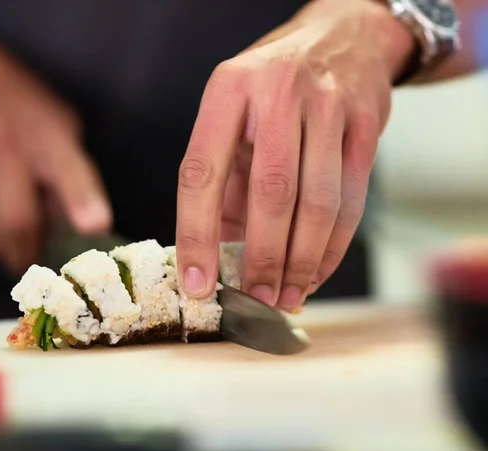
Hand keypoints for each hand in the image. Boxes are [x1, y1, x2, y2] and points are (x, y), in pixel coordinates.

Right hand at [0, 42, 111, 274]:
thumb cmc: (31, 118)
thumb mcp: (64, 133)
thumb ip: (75, 178)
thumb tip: (83, 232)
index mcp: (50, 138)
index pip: (68, 171)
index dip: (82, 200)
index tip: (95, 226)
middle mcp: (9, 148)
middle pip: (18, 221)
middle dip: (32, 256)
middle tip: (41, 266)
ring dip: (7, 255)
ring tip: (18, 241)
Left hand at [176, 0, 413, 310]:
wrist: (344, 38)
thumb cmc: (274, 92)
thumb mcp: (233, 119)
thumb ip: (224, 182)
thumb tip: (219, 256)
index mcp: (228, 91)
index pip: (202, 173)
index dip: (197, 235)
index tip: (198, 282)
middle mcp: (278, 93)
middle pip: (271, 193)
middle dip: (263, 258)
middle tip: (256, 298)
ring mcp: (329, 105)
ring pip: (318, 203)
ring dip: (301, 261)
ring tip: (286, 295)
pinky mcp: (367, 123)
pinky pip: (352, 201)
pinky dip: (333, 248)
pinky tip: (316, 272)